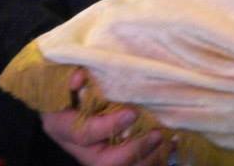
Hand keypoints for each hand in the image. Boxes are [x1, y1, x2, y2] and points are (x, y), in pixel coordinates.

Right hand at [41, 71, 164, 165]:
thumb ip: (71, 76)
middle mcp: (79, 148)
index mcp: (62, 127)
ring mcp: (97, 154)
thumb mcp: (62, 77)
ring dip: (147, 157)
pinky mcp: (114, 155)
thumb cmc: (67, 82)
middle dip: (133, 150)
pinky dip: (155, 157)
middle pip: (104, 161)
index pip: (84, 134)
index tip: (132, 113)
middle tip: (156, 134)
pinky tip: (171, 143)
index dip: (108, 126)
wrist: (65, 98)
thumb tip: (81, 76)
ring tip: (166, 139)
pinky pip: (135, 163)